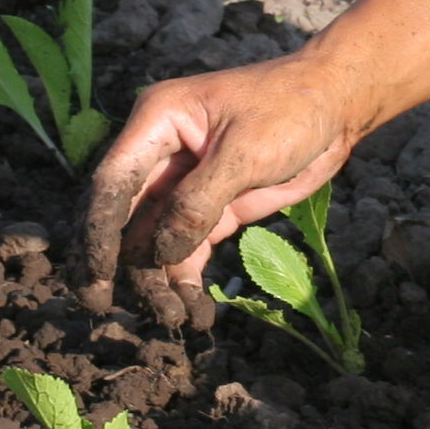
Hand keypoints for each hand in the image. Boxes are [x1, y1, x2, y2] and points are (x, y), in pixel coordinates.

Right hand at [77, 53, 367, 321]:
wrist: (335, 109)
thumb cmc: (290, 109)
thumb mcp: (244, 152)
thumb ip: (199, 202)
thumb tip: (160, 254)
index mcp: (157, 123)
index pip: (113, 181)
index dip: (98, 230)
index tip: (95, 274)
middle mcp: (159, 156)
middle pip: (124, 219)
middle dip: (119, 265)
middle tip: (102, 308)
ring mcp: (183, 187)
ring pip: (152, 244)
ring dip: (157, 283)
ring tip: (176, 320)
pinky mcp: (210, 212)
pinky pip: (186, 253)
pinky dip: (186, 283)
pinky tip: (196, 314)